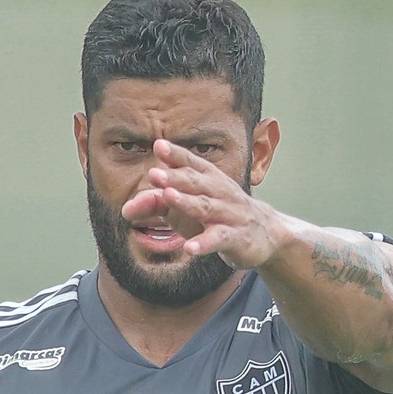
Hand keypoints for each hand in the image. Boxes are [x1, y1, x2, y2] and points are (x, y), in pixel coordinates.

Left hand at [122, 140, 286, 268]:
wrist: (265, 233)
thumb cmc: (221, 215)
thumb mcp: (192, 206)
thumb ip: (162, 203)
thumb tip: (127, 207)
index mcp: (210, 180)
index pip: (192, 164)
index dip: (176, 155)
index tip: (158, 145)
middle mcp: (220, 192)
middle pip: (196, 183)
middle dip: (175, 177)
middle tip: (154, 173)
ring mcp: (229, 214)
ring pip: (206, 207)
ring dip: (187, 202)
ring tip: (168, 197)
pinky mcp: (235, 238)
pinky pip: (218, 239)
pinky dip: (204, 243)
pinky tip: (189, 248)